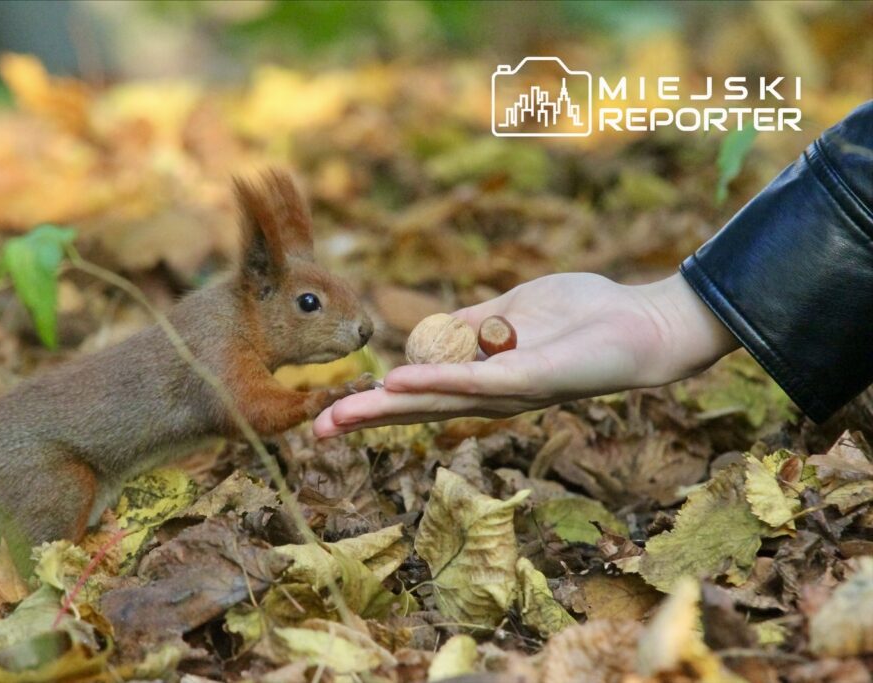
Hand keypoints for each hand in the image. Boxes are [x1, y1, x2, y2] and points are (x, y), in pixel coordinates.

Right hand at [313, 272, 738, 436]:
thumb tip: (425, 336)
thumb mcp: (511, 311)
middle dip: (365, 420)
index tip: (331, 413)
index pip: (418, 395)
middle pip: (417, 411)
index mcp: (481, 379)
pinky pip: (472, 382)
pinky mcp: (527, 381)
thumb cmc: (582, 314)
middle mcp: (488, 396)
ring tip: (338, 417)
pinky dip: (432, 383)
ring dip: (384, 410)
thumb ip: (470, 325)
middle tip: (317, 431)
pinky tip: (395, 385)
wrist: (640, 323)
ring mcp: (505, 392)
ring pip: (435, 404)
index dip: (375, 404)